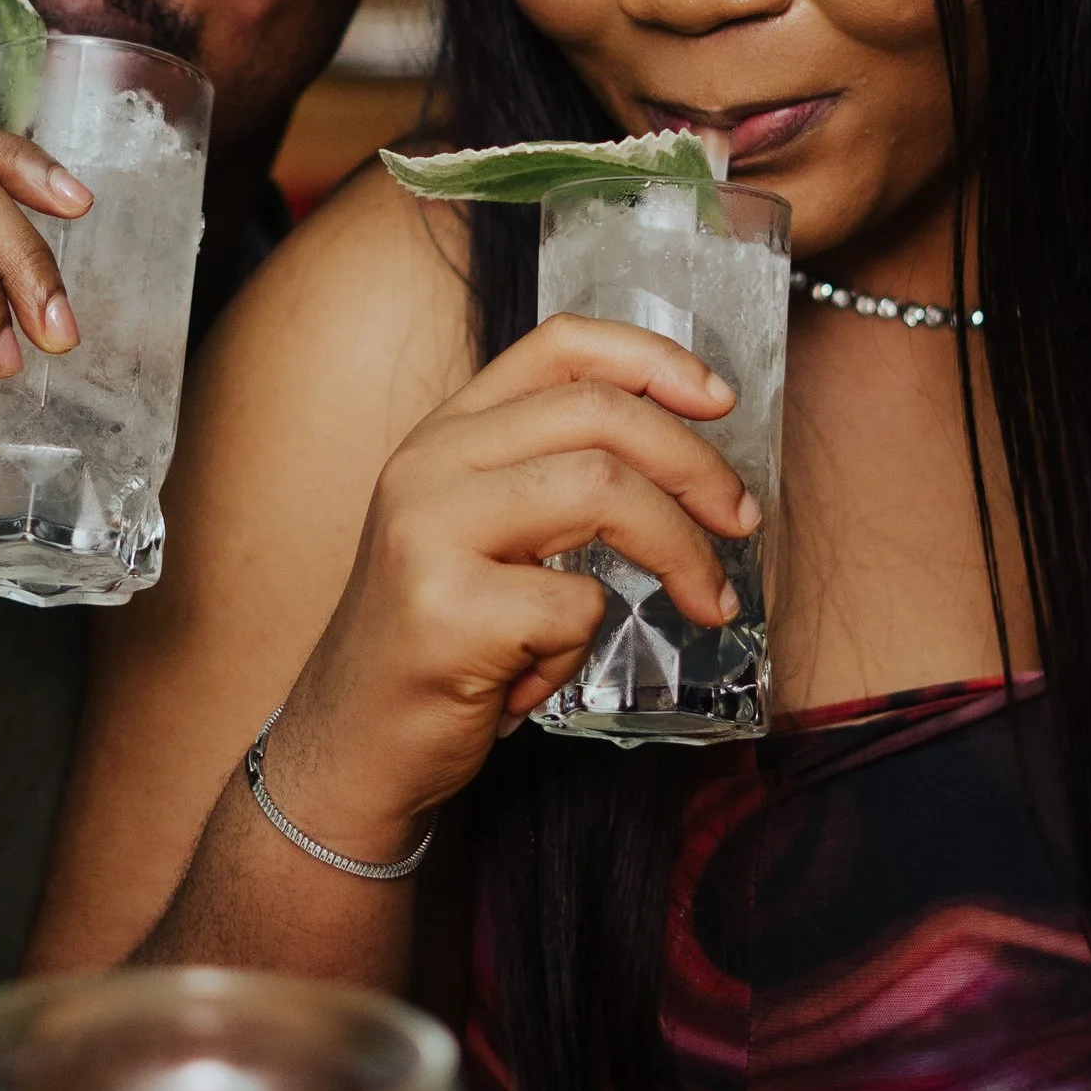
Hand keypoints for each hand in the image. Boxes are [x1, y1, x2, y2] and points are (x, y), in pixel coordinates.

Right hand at [263, 314, 755, 858]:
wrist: (350, 745)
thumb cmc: (438, 642)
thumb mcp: (479, 532)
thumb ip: (547, 475)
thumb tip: (684, 448)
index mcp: (443, 433)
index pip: (558, 345)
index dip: (653, 359)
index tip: (719, 402)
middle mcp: (427, 463)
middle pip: (599, 413)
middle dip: (695, 466)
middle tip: (740, 521)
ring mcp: (429, 531)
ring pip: (602, 488)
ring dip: (678, 550)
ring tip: (704, 603)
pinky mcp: (446, 610)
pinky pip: (576, 604)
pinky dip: (581, 647)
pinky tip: (535, 676)